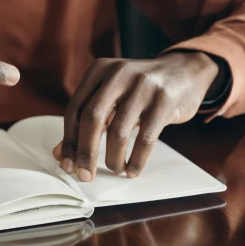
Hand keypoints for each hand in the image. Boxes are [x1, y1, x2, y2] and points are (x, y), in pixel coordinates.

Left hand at [53, 52, 221, 180]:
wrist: (184, 71)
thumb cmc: (140, 89)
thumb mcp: (112, 96)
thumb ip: (87, 121)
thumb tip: (60, 153)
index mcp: (100, 70)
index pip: (75, 109)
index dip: (68, 140)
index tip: (67, 164)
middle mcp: (119, 74)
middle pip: (92, 118)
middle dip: (86, 152)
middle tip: (85, 175)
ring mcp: (143, 86)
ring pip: (119, 131)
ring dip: (113, 158)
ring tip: (115, 169)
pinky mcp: (164, 101)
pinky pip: (145, 138)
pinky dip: (136, 160)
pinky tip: (132, 169)